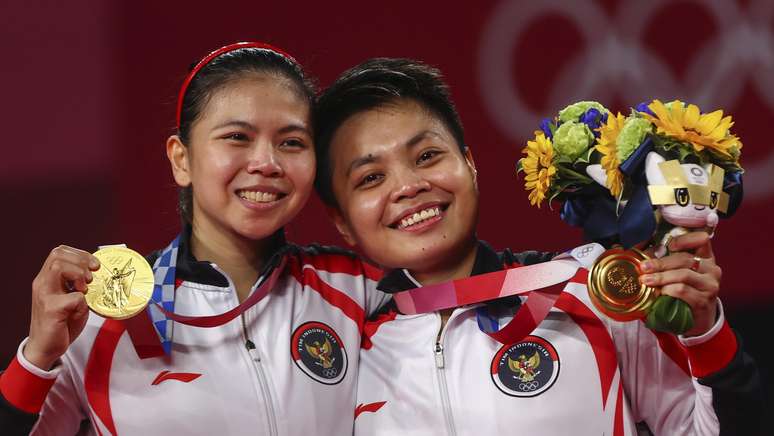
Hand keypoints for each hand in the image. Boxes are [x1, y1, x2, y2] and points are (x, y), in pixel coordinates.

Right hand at [25, 246, 99, 369]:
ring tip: (85, 288)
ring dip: (78, 274)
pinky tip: (80, 310)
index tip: (94, 265)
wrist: (45, 348)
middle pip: (58, 254)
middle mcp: (42, 284)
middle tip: (92, 276)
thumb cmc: (61, 323)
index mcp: (46, 279)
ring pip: (59, 267)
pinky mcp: (51, 310)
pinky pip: (73, 297)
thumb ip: (77, 284)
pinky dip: (83, 302)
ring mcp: (44, 296)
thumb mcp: (70, 298)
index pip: (58, 252)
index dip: (80, 254)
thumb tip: (96, 272)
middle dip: (81, 260)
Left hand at [640, 232, 721, 336]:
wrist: (698, 320)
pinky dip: (667, 290)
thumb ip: (668, 262)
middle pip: (685, 259)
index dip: (684, 239)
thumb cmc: (685, 293)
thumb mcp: (679, 274)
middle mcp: (711, 270)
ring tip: (645, 281)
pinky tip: (658, 292)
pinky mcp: (703, 300)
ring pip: (683, 275)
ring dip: (660, 277)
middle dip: (661, 262)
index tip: (668, 244)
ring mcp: (709, 285)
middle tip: (644, 267)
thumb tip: (644, 252)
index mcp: (706, 258)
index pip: (702, 240)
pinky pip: (682, 290)